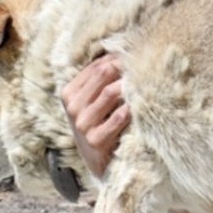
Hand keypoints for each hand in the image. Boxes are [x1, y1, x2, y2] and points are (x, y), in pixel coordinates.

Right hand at [61, 54, 130, 176]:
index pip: (94, 67)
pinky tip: (140, 105)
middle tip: (142, 64)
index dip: (114, 58)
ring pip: (110, 93)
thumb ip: (97, 81)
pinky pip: (118, 118)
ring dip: (129, 85)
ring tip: (144, 81)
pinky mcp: (96, 139)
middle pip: (102, 75)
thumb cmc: (96, 125)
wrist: (95, 161)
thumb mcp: (89, 103)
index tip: (132, 54)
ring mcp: (83, 124)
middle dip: (123, 67)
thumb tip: (119, 52)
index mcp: (68, 93)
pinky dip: (131, 109)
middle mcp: (72, 107)